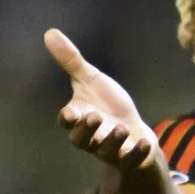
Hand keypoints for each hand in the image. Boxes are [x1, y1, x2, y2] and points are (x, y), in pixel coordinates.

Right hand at [46, 28, 159, 171]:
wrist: (133, 129)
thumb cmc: (108, 104)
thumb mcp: (92, 80)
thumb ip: (72, 61)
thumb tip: (50, 32)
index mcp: (80, 118)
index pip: (67, 121)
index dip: (68, 119)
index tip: (70, 113)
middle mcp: (91, 137)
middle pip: (81, 140)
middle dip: (86, 130)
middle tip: (94, 117)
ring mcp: (109, 150)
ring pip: (105, 152)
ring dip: (112, 141)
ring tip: (121, 128)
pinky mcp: (128, 158)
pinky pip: (130, 161)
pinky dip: (136, 153)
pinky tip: (144, 143)